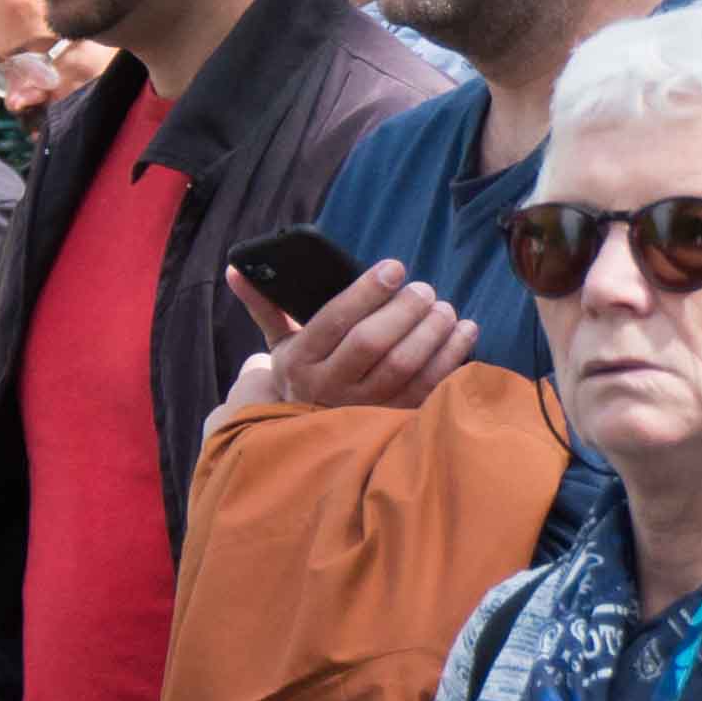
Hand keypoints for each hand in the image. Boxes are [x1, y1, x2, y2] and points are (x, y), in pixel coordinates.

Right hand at [253, 263, 477, 412]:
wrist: (311, 432)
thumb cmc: (302, 374)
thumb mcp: (279, 344)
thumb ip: (264, 305)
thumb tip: (236, 270)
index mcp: (301, 362)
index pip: (336, 322)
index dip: (368, 292)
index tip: (394, 268)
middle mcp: (331, 388)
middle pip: (374, 344)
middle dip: (404, 311)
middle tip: (424, 289)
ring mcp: (364, 409)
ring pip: (405, 366)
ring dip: (432, 332)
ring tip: (444, 307)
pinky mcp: (394, 420)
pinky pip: (430, 387)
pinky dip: (452, 356)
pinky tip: (465, 330)